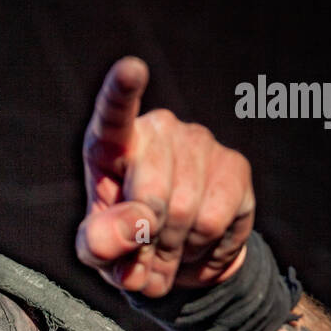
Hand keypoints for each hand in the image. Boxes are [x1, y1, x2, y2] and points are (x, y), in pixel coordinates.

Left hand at [76, 56, 254, 297]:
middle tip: (144, 261)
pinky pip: (213, 220)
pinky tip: (193, 242)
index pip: (114, 114)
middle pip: (152, 194)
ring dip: (172, 249)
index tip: (131, 70)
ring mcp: (198, 142)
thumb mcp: (97, 251)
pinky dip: (200, 247)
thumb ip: (99, 241)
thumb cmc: (125, 244)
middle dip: (147, 242)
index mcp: (113, 145)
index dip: (121, 92)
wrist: (175, 259)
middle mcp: (158, 131)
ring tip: (167, 252)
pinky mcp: (233, 165)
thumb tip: (135, 223)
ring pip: (184, 211)